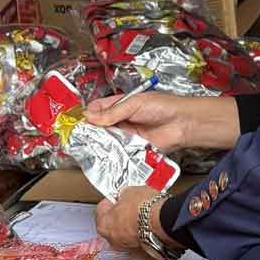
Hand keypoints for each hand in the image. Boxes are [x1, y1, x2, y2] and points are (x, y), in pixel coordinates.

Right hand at [85, 92, 239, 152]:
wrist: (182, 123)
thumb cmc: (163, 106)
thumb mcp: (134, 104)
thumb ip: (113, 112)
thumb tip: (91, 117)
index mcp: (121, 104)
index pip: (98, 108)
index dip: (88, 114)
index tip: (76, 121)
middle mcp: (122, 120)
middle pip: (100, 126)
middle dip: (90, 131)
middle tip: (77, 137)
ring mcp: (127, 135)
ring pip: (108, 140)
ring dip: (99, 143)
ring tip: (87, 146)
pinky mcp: (133, 149)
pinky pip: (119, 152)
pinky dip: (111, 154)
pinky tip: (103, 155)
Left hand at [94, 185, 154, 254]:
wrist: (165, 222)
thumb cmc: (146, 209)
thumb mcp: (130, 191)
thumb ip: (123, 194)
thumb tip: (125, 194)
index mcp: (103, 224)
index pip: (102, 208)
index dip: (112, 200)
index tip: (118, 197)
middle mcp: (113, 241)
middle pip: (113, 225)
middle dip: (121, 215)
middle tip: (131, 206)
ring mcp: (129, 249)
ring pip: (127, 236)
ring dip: (133, 227)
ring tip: (144, 215)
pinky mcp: (145, 255)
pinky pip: (141, 242)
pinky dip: (145, 236)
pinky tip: (151, 225)